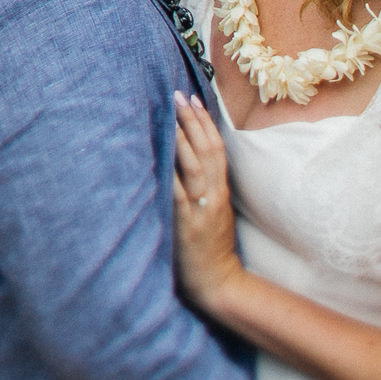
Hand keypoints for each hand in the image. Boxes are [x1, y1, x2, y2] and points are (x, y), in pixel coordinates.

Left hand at [169, 93, 240, 308]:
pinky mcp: (188, 224)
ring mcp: (202, 209)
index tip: (194, 100)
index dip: (206, 123)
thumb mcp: (212, 214)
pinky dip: (171, 172)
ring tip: (172, 114)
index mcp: (220, 192)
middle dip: (194, 121)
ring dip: (183, 138)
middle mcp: (214, 196)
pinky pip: (179, 193)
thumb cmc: (209, 249)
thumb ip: (202, 191)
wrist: (218, 283)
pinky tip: (160, 154)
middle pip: (208, 151)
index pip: (217, 149)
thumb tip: (182, 164)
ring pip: (196, 166)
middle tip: (179, 95)